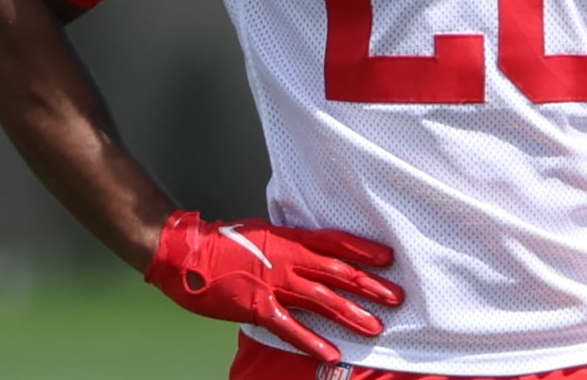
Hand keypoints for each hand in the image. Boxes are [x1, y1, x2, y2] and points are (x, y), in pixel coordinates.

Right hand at [143, 211, 404, 361]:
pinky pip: (291, 327)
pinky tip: (333, 352)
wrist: (190, 253)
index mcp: (290, 239)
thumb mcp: (264, 234)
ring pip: (322, 300)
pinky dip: (313, 341)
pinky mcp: (259, 307)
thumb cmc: (225, 243)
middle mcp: (288, 259)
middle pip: (338, 272)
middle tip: (396, 297)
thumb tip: (312, 249)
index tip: (388, 258)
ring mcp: (274, 283)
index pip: (335, 242)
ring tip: (375, 327)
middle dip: (369, 286)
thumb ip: (290, 243)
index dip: (363, 250)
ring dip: (351, 314)